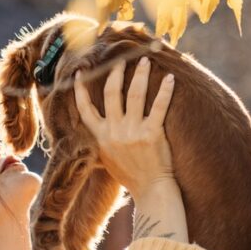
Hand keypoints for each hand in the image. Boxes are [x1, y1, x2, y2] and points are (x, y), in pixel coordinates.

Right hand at [73, 56, 175, 198]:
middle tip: (122, 59)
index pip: (85, 109)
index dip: (81, 89)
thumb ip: (103, 138)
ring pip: (134, 95)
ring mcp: (133, 132)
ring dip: (139, 74)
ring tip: (144, 60)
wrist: (151, 190)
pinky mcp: (152, 134)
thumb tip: (97, 122)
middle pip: (111, 94)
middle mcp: (114, 132)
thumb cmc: (131, 174)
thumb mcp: (108, 157)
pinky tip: (169, 78)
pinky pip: (158, 106)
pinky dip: (164, 90)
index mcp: (101, 137)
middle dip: (116, 73)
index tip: (82, 72)